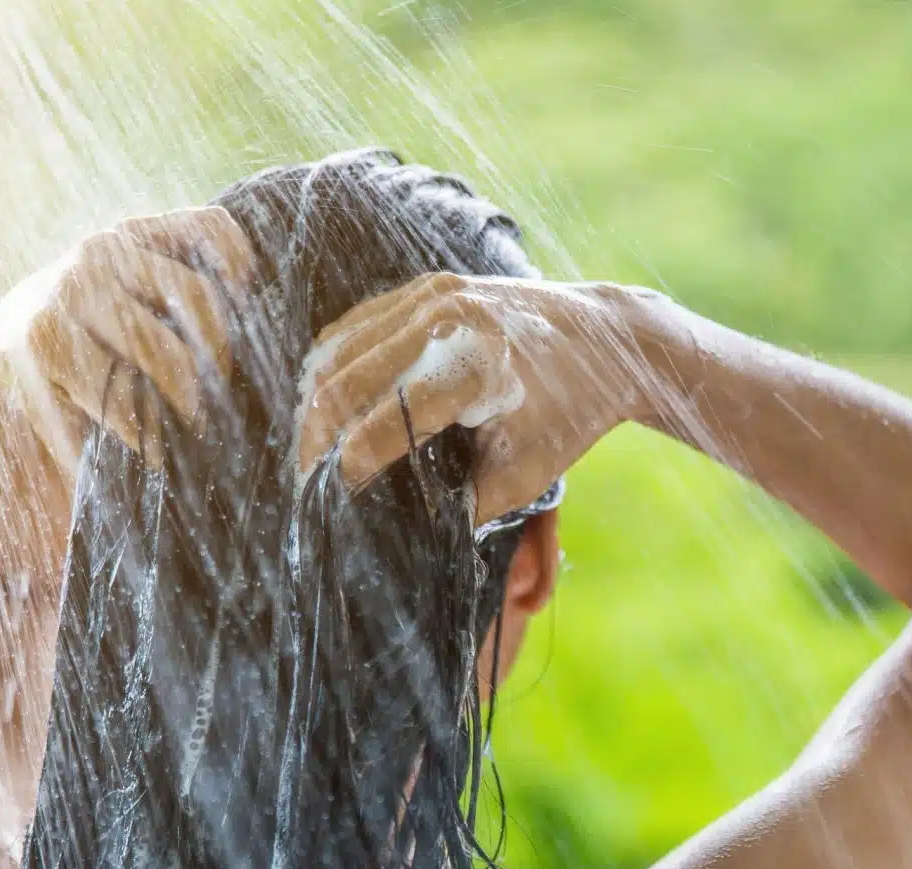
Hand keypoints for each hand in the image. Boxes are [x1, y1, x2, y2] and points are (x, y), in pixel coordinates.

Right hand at [0, 207, 254, 473]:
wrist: (1, 383)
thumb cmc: (92, 355)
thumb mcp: (136, 313)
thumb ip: (182, 301)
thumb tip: (257, 321)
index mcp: (132, 238)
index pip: (212, 230)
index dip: (242, 272)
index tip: (245, 315)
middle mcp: (103, 251)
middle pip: (202, 300)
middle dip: (218, 360)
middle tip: (211, 399)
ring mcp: (72, 290)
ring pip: (169, 352)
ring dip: (188, 403)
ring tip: (187, 427)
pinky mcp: (48, 340)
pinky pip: (126, 395)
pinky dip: (146, 434)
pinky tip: (149, 451)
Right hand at [298, 272, 670, 523]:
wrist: (606, 339)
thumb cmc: (570, 413)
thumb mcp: (528, 473)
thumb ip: (470, 508)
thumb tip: (416, 538)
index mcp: (474, 368)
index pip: (386, 422)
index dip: (350, 464)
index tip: (334, 498)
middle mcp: (445, 321)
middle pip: (345, 380)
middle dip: (316, 436)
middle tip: (305, 480)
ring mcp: (432, 295)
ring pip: (339, 348)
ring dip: (316, 400)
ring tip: (309, 446)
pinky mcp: (427, 286)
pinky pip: (356, 324)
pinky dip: (333, 363)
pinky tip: (327, 401)